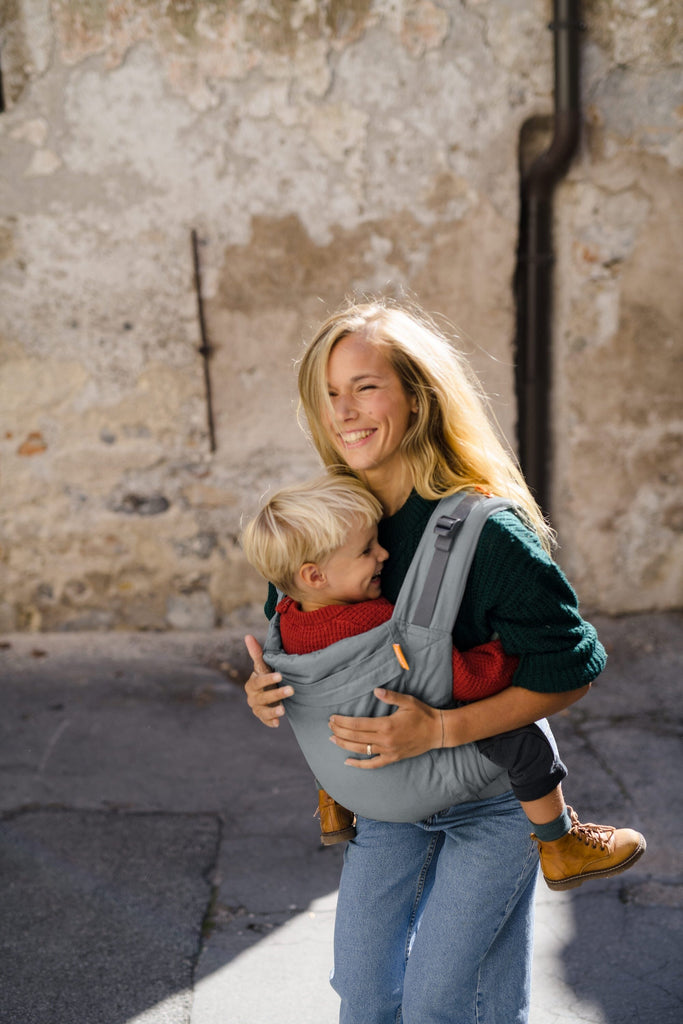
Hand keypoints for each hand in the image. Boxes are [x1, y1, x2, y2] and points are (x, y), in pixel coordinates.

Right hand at [243, 634, 292, 728]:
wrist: (268, 689)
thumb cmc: (266, 675)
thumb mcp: (263, 666)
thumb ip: (257, 653)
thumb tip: (248, 636)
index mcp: (251, 684)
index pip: (259, 682)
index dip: (268, 679)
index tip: (280, 675)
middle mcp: (252, 697)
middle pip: (263, 697)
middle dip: (277, 694)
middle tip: (292, 690)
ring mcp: (257, 708)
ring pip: (263, 711)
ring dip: (273, 711)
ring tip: (284, 709)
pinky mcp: (263, 717)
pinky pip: (266, 721)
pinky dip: (270, 722)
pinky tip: (277, 723)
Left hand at [328, 688, 442, 767]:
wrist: (437, 732)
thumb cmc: (423, 714)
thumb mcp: (407, 701)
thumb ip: (390, 696)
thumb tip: (375, 690)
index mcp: (386, 725)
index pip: (358, 725)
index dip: (343, 722)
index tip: (332, 718)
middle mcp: (385, 740)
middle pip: (356, 737)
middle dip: (340, 732)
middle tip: (329, 726)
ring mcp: (388, 751)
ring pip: (361, 750)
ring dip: (345, 745)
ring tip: (332, 739)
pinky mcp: (393, 758)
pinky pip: (373, 764)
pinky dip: (359, 764)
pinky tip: (347, 762)